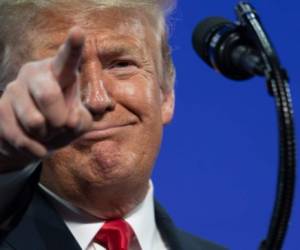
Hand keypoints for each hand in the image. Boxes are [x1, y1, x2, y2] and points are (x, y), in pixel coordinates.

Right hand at [0, 27, 91, 172]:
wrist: (35, 140)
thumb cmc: (63, 124)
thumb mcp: (79, 123)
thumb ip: (81, 120)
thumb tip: (69, 121)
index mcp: (60, 73)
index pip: (68, 60)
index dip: (73, 47)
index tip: (78, 31)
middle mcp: (34, 74)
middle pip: (48, 94)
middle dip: (59, 120)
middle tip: (61, 125)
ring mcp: (14, 89)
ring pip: (34, 120)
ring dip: (47, 136)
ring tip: (47, 133)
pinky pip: (19, 136)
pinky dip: (35, 149)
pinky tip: (38, 146)